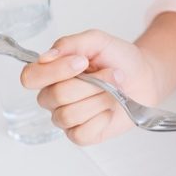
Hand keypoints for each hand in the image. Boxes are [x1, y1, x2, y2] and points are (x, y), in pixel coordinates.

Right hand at [20, 29, 159, 145]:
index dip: (54, 71)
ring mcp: (65, 117)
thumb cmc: (119, 60)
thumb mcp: (98, 41)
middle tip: (112, 74)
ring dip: (100, 99)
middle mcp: (53, 96)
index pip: (30, 77)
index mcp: (51, 73)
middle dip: (92, 84)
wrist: (145, 77)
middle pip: (56, 96)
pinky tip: (109, 110)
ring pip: (69, 115)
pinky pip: (81, 133)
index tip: (83, 61)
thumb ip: (71, 44)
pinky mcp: (81, 134)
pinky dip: (101, 119)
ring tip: (113, 91)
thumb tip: (46, 56)